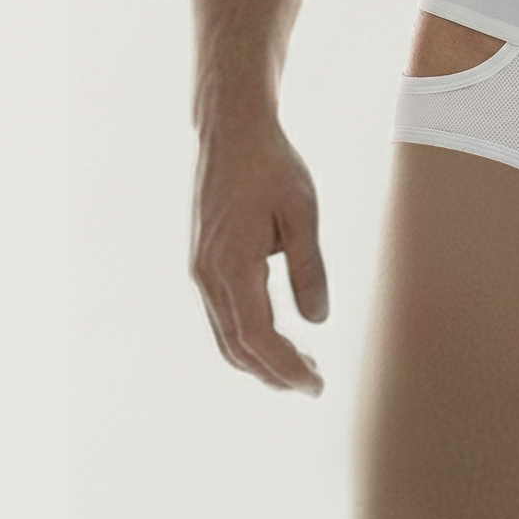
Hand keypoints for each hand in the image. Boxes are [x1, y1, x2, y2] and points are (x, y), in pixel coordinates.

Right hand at [192, 118, 328, 393]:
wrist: (231, 133)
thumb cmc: (271, 167)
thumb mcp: (303, 214)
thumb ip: (309, 270)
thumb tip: (317, 320)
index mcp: (233, 264)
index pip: (258, 338)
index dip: (286, 369)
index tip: (316, 385)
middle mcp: (208, 275)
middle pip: (237, 349)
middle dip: (275, 375)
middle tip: (314, 383)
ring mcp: (201, 272)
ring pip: (225, 339)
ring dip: (260, 362)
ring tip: (301, 367)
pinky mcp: (203, 265)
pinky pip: (222, 318)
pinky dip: (247, 341)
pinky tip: (276, 339)